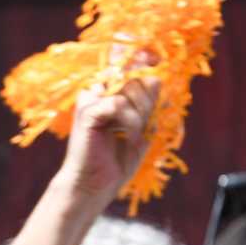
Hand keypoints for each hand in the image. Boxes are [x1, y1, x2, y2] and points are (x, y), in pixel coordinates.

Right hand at [56, 56, 160, 208]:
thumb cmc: (117, 158)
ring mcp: (91, 99)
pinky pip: (119, 103)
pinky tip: (127, 137)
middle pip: (138, 76)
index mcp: (109, 92)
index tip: (155, 62)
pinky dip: (131, 122)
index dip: (144, 59)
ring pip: (131, 87)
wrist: (95, 184)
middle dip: (149, 101)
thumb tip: (157, 77)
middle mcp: (98, 91)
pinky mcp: (88, 111)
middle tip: (144, 124)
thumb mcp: (142, 127)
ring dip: (141, 114)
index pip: (128, 63)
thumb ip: (149, 103)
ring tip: (132, 134)